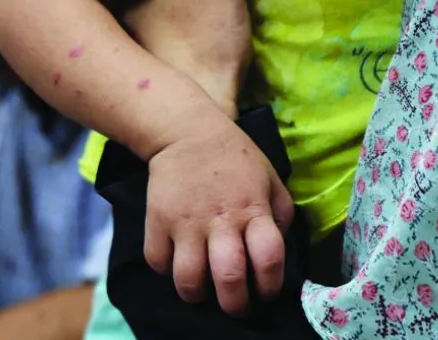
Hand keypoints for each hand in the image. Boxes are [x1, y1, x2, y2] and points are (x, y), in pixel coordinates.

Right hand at [143, 112, 295, 316]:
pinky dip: (167, 270)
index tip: (267, 292)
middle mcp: (221, 220)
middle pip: (229, 279)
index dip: (271, 284)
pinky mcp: (157, 221)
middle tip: (236, 305)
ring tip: (203, 289)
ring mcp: (186, 223)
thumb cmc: (235, 159)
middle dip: (235, 304)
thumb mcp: (270, 179)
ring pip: (189, 280)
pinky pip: (158, 263)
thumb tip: (278, 253)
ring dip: (197, 294)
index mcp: (254, 210)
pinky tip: (178, 261)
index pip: (269, 258)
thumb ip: (281, 215)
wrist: (187, 132)